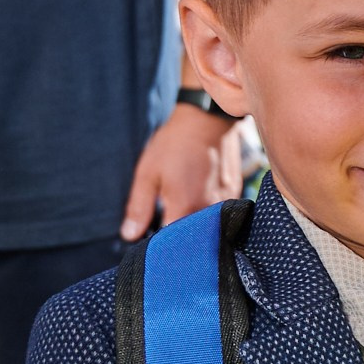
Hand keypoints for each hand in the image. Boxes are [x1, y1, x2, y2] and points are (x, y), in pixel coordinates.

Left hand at [119, 101, 242, 242]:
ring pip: (207, 226)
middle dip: (177, 234)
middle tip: (165, 217)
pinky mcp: (234, 194)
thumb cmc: (174, 144)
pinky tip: (198, 194)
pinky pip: (219, 212)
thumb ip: (139, 208)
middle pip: (191, 237)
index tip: (151, 234)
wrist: (206, 119)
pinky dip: (208, 211)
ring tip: (183, 202)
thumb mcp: (148, 174)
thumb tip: (129, 235)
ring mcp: (224, 203)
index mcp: (184, 209)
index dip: (159, 242)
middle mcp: (208, 211)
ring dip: (194, 223)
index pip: (171, 244)